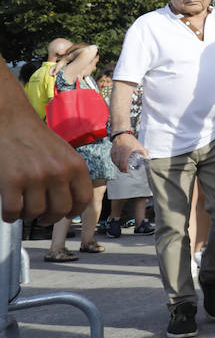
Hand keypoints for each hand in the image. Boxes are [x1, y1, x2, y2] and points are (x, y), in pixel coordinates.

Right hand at [0, 108, 93, 223]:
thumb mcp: (64, 153)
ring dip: (28, 216)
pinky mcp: (12, 180)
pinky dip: (10, 216)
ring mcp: (35, 177)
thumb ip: (70, 174)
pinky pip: (13, 211)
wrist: (10, 119)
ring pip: (36, 213)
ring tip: (23, 209)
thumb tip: (70, 203)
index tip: (65, 215)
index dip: (74, 211)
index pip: (83, 199)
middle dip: (50, 218)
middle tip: (42, 217)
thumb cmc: (35, 137)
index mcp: (75, 165)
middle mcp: (59, 172)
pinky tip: (9, 212)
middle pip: (60, 210)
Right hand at [110, 132, 150, 173]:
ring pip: (115, 162)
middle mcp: (119, 151)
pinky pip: (112, 159)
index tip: (127, 171)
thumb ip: (143, 152)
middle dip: (121, 169)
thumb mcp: (139, 145)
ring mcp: (114, 151)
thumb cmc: (131, 140)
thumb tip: (147, 158)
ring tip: (122, 168)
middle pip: (119, 163)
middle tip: (125, 171)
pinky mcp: (112, 151)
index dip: (124, 168)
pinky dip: (115, 162)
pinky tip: (118, 164)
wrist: (122, 134)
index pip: (123, 162)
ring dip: (118, 166)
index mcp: (126, 151)